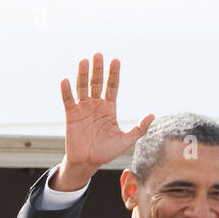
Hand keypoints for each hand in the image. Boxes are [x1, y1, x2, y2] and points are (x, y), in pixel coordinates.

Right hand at [53, 53, 153, 187]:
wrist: (87, 163)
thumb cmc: (106, 152)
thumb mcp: (125, 141)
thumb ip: (139, 129)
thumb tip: (153, 115)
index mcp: (109, 107)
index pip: (112, 86)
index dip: (114, 74)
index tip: (116, 61)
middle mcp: (96, 104)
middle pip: (97, 82)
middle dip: (98, 69)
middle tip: (98, 55)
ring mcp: (83, 108)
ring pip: (82, 87)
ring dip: (83, 75)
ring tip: (84, 61)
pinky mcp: (71, 115)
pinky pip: (68, 101)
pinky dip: (66, 91)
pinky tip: (65, 81)